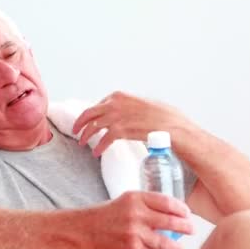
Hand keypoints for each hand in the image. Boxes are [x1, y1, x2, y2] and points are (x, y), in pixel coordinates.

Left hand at [72, 91, 191, 156]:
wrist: (173, 126)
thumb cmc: (163, 117)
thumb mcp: (143, 104)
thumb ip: (130, 106)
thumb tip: (124, 112)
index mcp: (120, 96)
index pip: (98, 105)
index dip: (91, 114)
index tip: (87, 121)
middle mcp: (115, 103)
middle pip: (90, 113)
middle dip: (80, 123)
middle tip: (76, 131)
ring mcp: (117, 116)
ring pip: (94, 126)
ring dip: (86, 136)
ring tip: (82, 144)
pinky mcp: (120, 130)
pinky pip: (103, 139)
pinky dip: (98, 146)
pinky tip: (96, 152)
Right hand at [87, 191, 193, 248]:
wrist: (85, 230)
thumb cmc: (106, 214)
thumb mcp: (126, 200)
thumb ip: (147, 204)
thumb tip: (170, 212)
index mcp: (136, 198)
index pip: (167, 202)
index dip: (181, 208)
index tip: (186, 212)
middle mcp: (136, 214)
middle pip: (170, 221)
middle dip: (185, 227)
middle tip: (190, 229)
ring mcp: (135, 233)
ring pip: (165, 242)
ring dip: (175, 246)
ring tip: (180, 248)